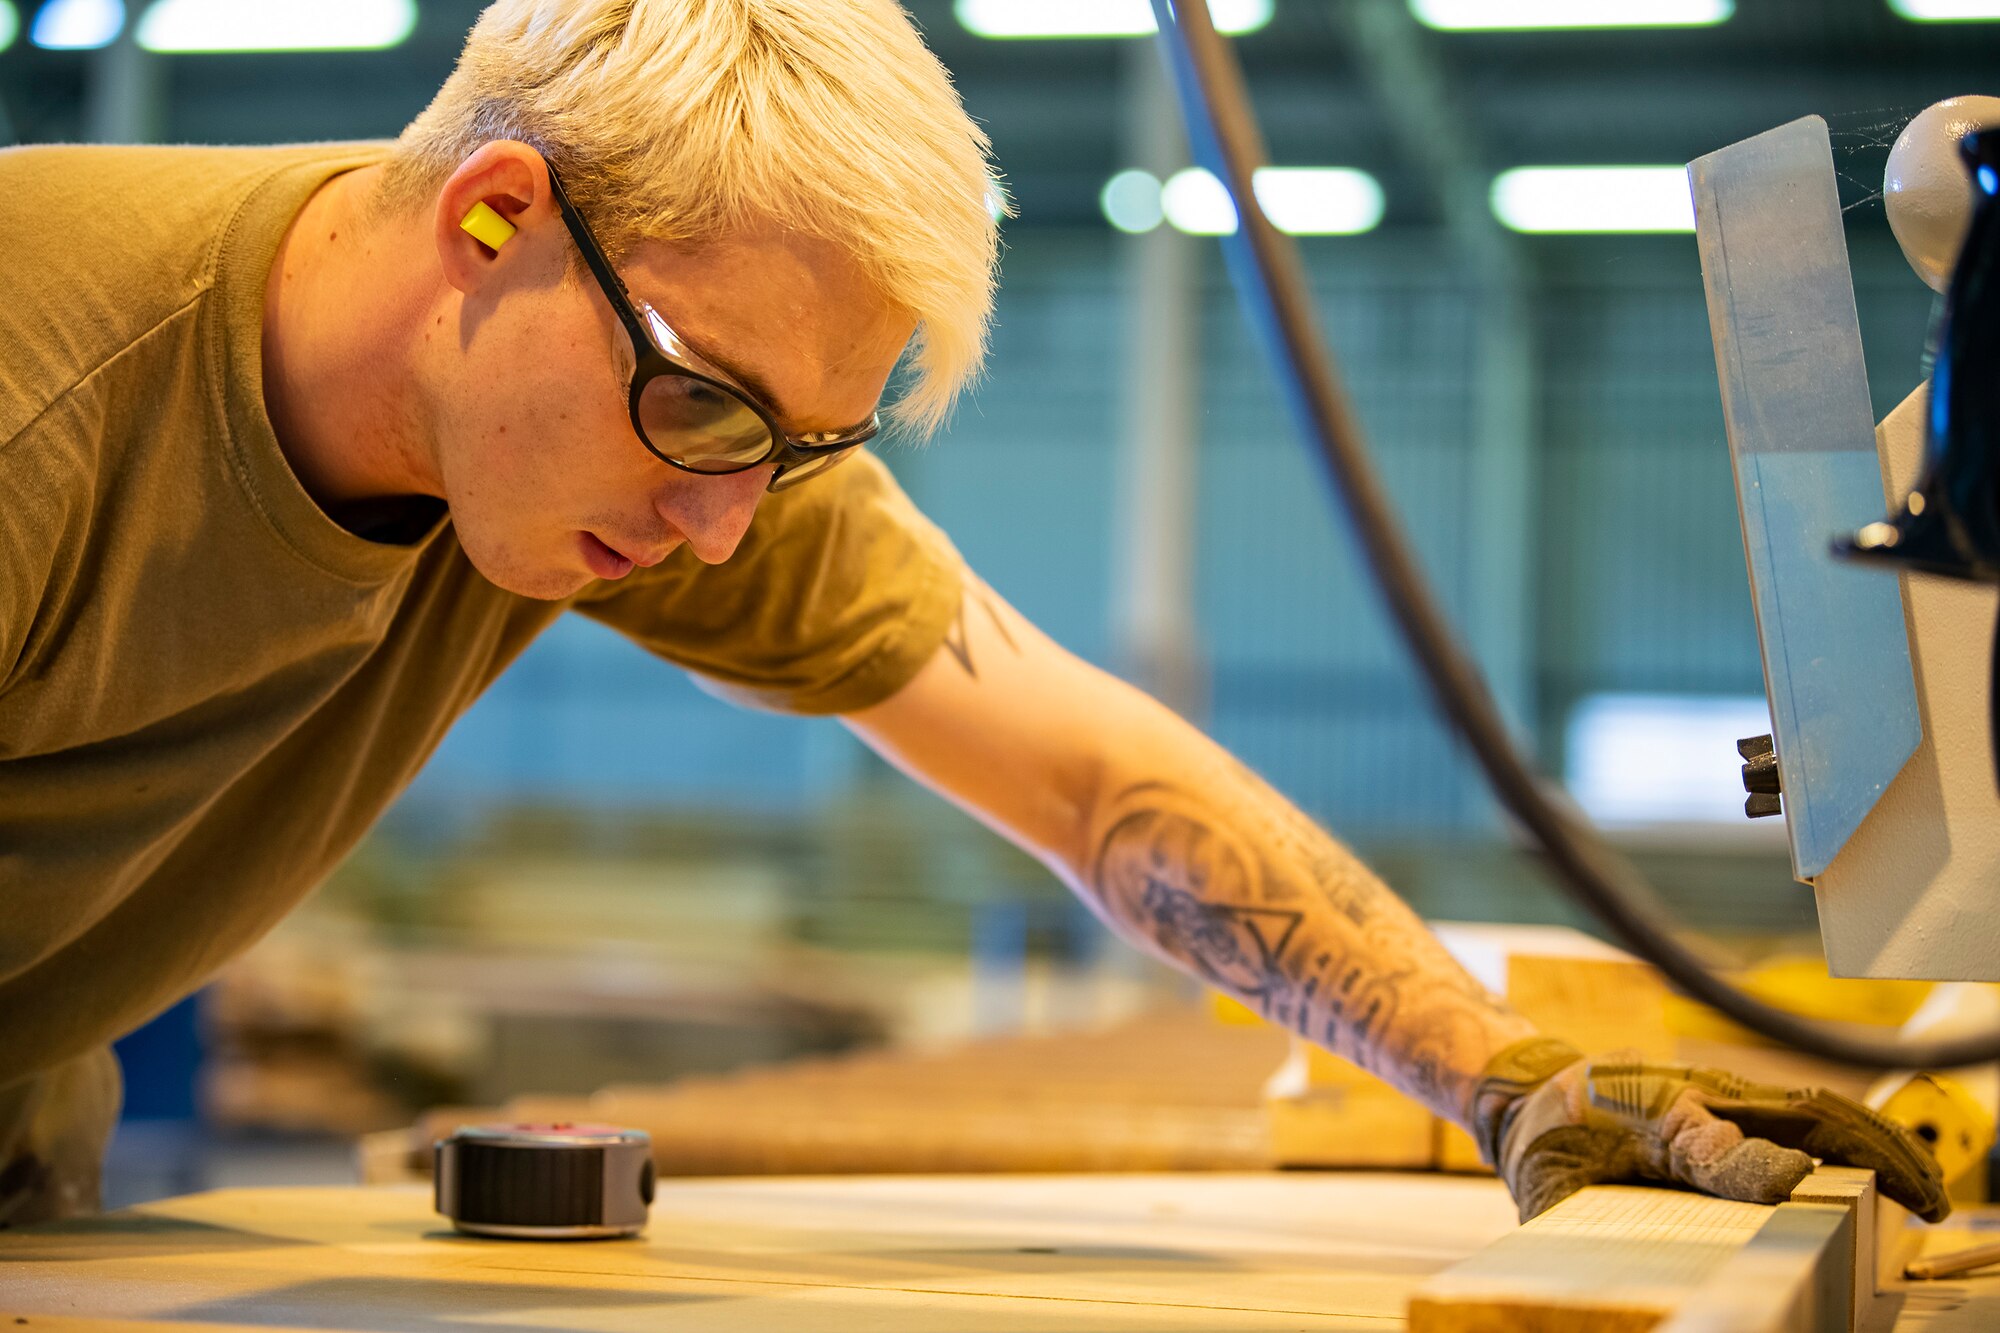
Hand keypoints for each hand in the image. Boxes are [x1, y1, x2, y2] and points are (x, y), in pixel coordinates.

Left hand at [1469, 1037, 1949, 1223]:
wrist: (1535, 1085)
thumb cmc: (1547, 1139)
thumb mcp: (1551, 1179)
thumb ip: (1578, 1210)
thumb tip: (1597, 1250)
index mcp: (1649, 1116)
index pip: (1713, 1145)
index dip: (1754, 1168)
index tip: (1800, 1186)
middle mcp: (1698, 1094)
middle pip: (1795, 1114)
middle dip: (1866, 1152)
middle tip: (1924, 1202)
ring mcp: (1724, 1092)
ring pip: (1815, 1109)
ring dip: (1879, 1143)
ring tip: (1930, 1192)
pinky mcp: (1736, 1099)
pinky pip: (1807, 1111)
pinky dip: (1859, 1136)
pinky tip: (1895, 1169)